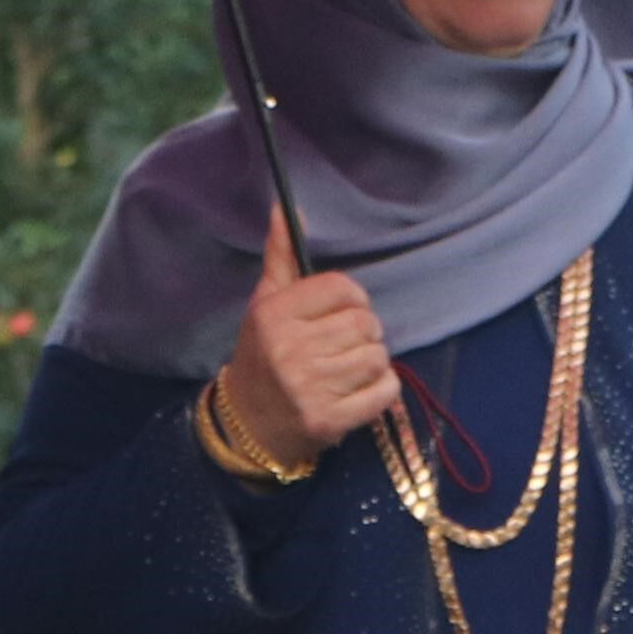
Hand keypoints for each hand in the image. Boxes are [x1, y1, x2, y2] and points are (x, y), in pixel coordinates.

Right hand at [224, 215, 397, 464]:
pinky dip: (382, 390)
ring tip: (349, 369)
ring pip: (378, 357)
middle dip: (365, 333)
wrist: (248, 425)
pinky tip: (360, 391)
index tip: (341, 314)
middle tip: (346, 345)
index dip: (352, 300)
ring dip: (373, 362)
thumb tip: (285, 208)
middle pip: (365, 323)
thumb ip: (281, 257)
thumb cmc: (263, 357)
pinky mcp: (329, 420)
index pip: (342, 289)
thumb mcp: (265, 305)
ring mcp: (310, 387)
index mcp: (275, 314)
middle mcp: (290, 349)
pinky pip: (385, 391)